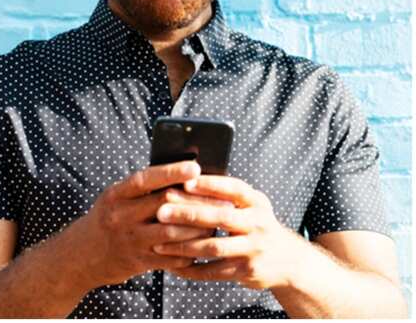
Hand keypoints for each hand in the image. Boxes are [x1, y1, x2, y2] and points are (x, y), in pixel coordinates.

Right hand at [65, 161, 224, 288]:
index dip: (170, 172)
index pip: (144, 179)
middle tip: (223, 201)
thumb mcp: (115, 198)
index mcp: (115, 195)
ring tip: (217, 223)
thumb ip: (142, 189)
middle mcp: (120, 216)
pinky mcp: (138, 261)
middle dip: (196, 203)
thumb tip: (182, 175)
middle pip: (164, 206)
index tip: (195, 167)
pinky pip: (171, 257)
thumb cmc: (108, 218)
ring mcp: (130, 240)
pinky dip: (190, 251)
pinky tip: (202, 244)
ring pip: (172, 233)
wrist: (82, 254)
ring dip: (198, 229)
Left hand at [153, 175, 306, 289]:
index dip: (209, 185)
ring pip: (214, 247)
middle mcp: (258, 224)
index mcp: (257, 202)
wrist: (290, 261)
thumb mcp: (252, 206)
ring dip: (183, 246)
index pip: (233, 189)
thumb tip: (184, 178)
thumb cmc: (258, 226)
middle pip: (221, 217)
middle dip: (188, 214)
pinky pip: (213, 271)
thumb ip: (226, 195)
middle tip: (161, 212)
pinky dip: (191, 269)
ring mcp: (254, 249)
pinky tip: (172, 265)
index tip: (184, 182)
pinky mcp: (247, 271)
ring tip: (159, 242)